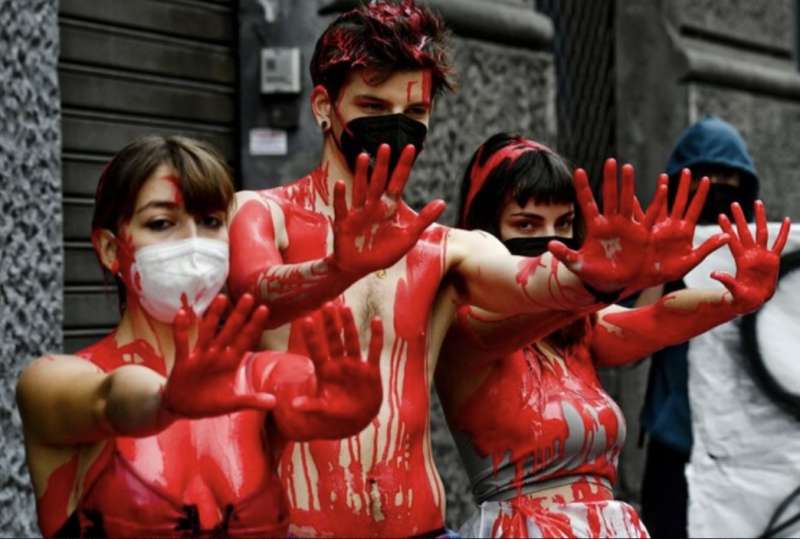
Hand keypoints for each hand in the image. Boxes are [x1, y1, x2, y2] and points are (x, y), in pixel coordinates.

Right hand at [161, 294, 274, 417]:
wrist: (181, 409)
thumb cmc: (208, 403)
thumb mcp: (231, 404)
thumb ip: (251, 401)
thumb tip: (274, 402)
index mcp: (230, 363)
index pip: (246, 340)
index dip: (254, 325)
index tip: (264, 309)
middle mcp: (217, 355)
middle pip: (230, 331)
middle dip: (239, 315)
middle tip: (249, 296)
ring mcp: (200, 357)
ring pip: (208, 332)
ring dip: (213, 316)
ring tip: (222, 297)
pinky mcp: (183, 362)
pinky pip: (182, 344)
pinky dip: (181, 330)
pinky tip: (181, 313)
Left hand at [292, 303, 382, 428]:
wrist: (359, 417)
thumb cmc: (338, 413)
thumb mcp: (323, 409)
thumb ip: (311, 405)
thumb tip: (293, 405)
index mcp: (325, 371)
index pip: (316, 350)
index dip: (312, 336)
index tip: (306, 319)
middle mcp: (339, 364)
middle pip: (333, 340)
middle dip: (330, 323)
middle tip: (326, 304)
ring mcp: (355, 365)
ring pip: (352, 340)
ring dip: (349, 325)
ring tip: (346, 307)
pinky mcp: (370, 369)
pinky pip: (374, 349)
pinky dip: (376, 336)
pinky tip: (376, 320)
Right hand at [332, 144, 444, 275]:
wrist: (358, 268)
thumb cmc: (383, 252)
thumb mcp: (408, 237)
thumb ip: (423, 219)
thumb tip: (443, 201)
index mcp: (389, 207)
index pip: (398, 182)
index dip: (404, 166)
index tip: (410, 147)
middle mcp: (374, 205)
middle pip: (379, 181)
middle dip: (382, 165)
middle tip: (385, 146)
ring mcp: (358, 212)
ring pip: (360, 189)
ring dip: (361, 174)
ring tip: (364, 156)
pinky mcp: (344, 222)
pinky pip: (342, 208)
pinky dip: (341, 197)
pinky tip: (341, 184)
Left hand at [549, 159, 652, 292]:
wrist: (612, 284)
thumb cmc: (592, 274)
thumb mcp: (577, 265)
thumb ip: (565, 254)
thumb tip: (549, 245)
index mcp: (595, 227)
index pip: (587, 203)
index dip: (583, 188)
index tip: (578, 170)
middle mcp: (610, 222)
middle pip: (609, 196)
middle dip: (610, 179)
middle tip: (610, 160)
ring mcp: (626, 226)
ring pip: (627, 200)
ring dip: (627, 184)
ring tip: (627, 167)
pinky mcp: (641, 235)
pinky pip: (649, 215)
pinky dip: (656, 202)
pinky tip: (661, 187)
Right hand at [635, 169, 728, 286]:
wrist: (650, 279)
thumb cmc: (670, 272)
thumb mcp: (691, 261)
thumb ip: (707, 248)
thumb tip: (727, 236)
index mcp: (684, 232)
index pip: (695, 208)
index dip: (700, 194)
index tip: (706, 179)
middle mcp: (671, 226)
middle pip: (680, 201)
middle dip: (683, 186)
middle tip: (687, 170)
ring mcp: (657, 226)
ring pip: (661, 203)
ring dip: (662, 189)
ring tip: (664, 175)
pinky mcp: (643, 231)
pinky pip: (641, 214)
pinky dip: (638, 204)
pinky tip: (635, 193)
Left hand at [712, 201, 790, 313]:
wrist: (752, 301)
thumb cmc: (740, 297)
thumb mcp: (733, 290)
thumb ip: (726, 280)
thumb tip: (713, 274)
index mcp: (740, 259)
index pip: (732, 240)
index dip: (727, 229)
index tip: (721, 216)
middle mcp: (750, 254)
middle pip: (745, 232)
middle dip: (740, 218)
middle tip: (734, 204)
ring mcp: (762, 255)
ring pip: (762, 232)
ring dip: (760, 218)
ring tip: (757, 203)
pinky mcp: (773, 259)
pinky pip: (779, 243)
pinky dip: (783, 232)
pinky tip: (786, 220)